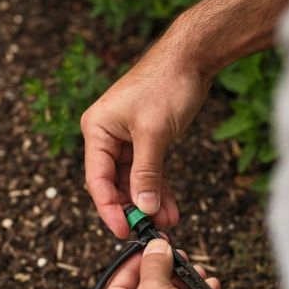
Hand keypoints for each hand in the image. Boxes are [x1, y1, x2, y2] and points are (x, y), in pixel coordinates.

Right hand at [81, 33, 212, 237]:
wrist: (191, 56)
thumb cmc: (167, 84)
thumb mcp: (155, 134)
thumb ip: (147, 173)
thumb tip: (144, 209)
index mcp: (97, 129)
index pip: (97, 179)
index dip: (109, 209)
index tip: (123, 232)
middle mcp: (106, 134)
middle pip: (113, 182)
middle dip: (132, 207)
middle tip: (150, 231)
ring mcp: (126, 137)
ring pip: (132, 179)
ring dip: (148, 201)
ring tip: (167, 222)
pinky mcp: (146, 137)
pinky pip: (148, 170)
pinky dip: (158, 187)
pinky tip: (170, 207)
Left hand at [91, 238, 220, 288]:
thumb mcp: (156, 288)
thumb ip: (155, 263)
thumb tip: (156, 247)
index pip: (121, 273)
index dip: (143, 256)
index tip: (158, 244)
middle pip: (146, 285)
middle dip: (170, 270)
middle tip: (182, 259)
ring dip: (185, 283)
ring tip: (199, 275)